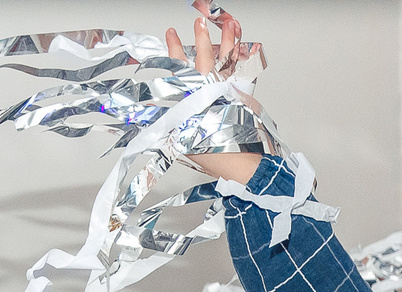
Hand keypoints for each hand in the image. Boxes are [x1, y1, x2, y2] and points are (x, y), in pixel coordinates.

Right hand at [168, 8, 262, 183]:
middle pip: (204, 58)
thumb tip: (150, 117)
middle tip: (200, 22)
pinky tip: (251, 48)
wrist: (236, 160)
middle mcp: (209, 90)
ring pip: (228, 61)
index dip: (174, 49)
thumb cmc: (210, 152)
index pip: (179, 67)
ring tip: (231, 24)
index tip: (171, 33)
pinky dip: (248, 59)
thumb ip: (170, 123)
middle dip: (201, 37)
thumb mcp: (181, 138)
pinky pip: (246, 73)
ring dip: (228, 40)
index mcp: (191, 97)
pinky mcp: (244, 96)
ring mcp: (228, 91)